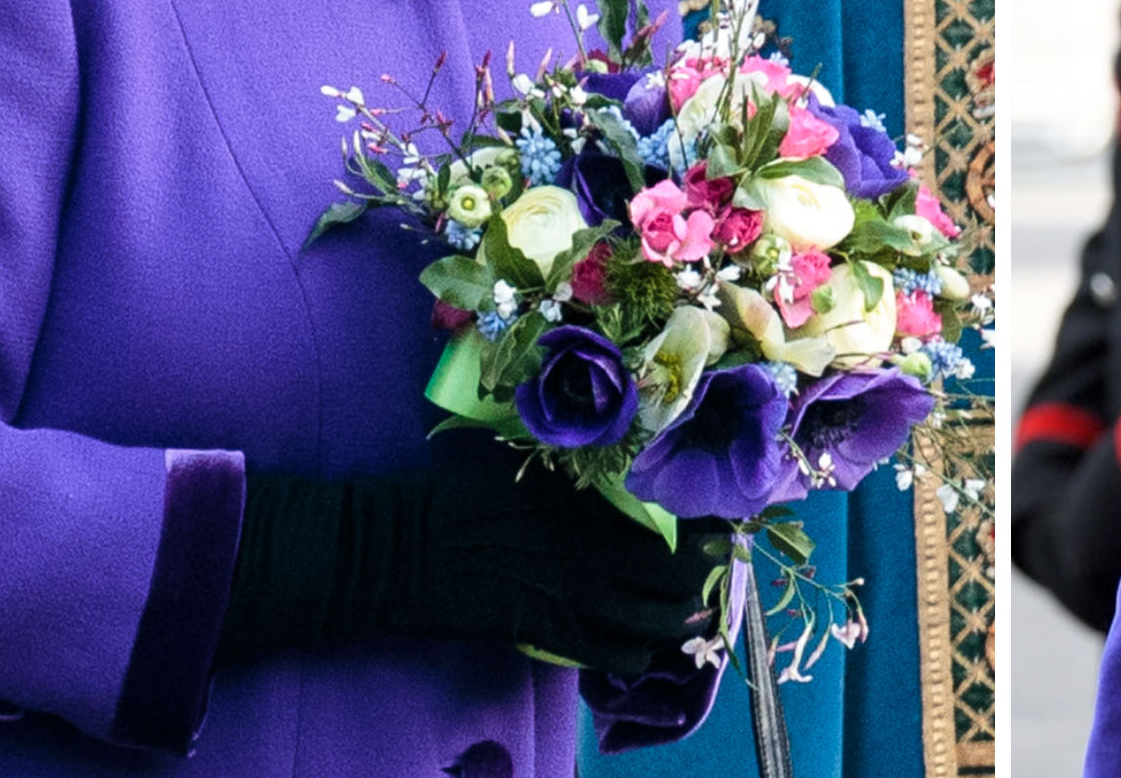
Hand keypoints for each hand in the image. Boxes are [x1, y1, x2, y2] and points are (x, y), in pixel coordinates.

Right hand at [220, 450, 731, 669]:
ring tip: (686, 614)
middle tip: (709, 572)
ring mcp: (576, 590)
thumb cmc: (452, 499)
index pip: (670, 509)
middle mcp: (594, 540)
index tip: (720, 523)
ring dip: (680, 618)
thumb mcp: (520, 469)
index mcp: (587, 492)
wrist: (399, 546)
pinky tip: (637, 647)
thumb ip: (572, 472)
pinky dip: (636, 654)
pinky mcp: (552, 630)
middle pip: (679, 567)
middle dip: (703, 573)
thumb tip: (614, 467)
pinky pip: (617, 653)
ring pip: (660, 617)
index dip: (704, 521)